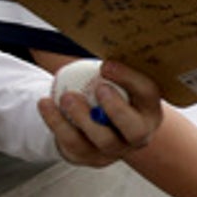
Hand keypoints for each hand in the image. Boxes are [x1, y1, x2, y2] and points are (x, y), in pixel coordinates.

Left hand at [39, 61, 162, 166]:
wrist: (99, 127)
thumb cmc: (110, 97)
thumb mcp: (119, 84)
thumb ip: (115, 69)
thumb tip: (100, 38)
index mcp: (149, 111)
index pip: (148, 93)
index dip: (129, 79)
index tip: (106, 65)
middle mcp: (138, 136)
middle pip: (133, 129)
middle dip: (116, 109)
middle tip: (99, 88)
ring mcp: (114, 151)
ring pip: (101, 140)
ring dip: (82, 117)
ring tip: (66, 96)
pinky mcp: (89, 158)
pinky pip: (72, 145)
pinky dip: (56, 123)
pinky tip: (46, 104)